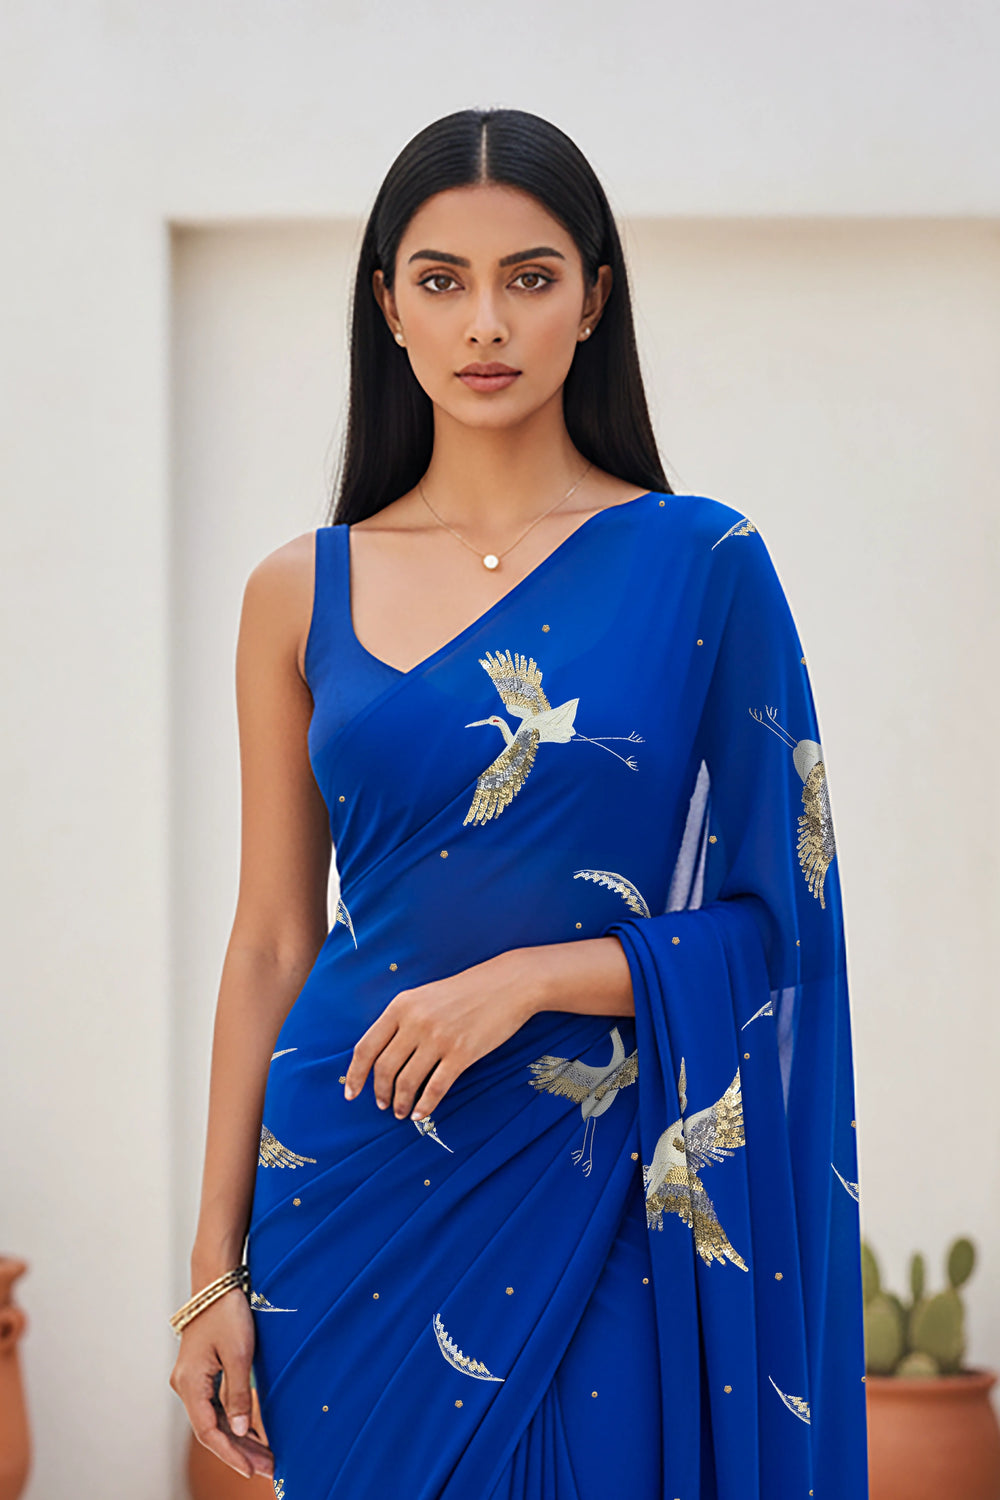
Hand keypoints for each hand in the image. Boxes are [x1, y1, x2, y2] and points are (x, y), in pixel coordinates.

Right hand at [169, 1287, 273, 1479]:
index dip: (231, 1454)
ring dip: (238, 1438)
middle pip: (211, 1429)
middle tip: (268, 1468)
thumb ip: (237, 1395)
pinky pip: (215, 1405)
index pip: (208, 1431)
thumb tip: (239, 1431)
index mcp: (189, 1384)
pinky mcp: (201, 1373)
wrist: (216, 1282)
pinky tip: (252, 1433)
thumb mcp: (238, 1354)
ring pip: (214, 1419)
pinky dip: (233, 1420)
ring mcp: (191, 1380)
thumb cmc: (226, 1313)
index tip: (252, 1471)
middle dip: (239, 1451)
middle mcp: (185, 1386)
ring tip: (265, 1456)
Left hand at [343, 947, 541, 1120]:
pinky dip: (425, 1105)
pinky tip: (421, 1113)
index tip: (351, 1094)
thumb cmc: (464, 992)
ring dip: (401, 1103)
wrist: (507, 984)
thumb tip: (380, 1055)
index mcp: (401, 1006)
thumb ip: (402, 1020)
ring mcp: (439, 1038)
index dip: (355, 1075)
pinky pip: (436, 1088)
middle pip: (384, 1068)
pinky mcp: (462, 1053)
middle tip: (382, 1104)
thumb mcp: (424, 996)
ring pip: (407, 1081)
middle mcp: (416, 1021)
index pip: (366, 1047)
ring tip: (401, 1112)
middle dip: (380, 1093)